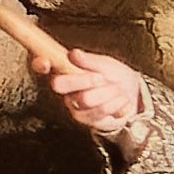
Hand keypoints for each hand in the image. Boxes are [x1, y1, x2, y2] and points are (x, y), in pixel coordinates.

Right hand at [37, 46, 151, 148]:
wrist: (134, 94)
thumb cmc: (115, 76)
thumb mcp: (105, 64)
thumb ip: (88, 60)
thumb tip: (73, 54)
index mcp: (64, 71)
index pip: (41, 66)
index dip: (39, 64)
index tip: (45, 62)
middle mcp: (64, 90)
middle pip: (59, 85)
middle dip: (84, 80)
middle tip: (101, 78)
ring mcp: (74, 106)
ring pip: (84, 99)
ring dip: (108, 93)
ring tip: (117, 91)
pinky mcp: (87, 120)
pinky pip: (99, 112)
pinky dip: (117, 105)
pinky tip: (120, 102)